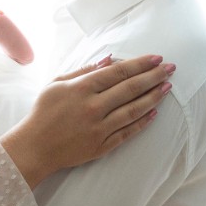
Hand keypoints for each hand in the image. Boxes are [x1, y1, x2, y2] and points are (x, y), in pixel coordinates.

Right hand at [0, 55, 173, 188]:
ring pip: (134, 110)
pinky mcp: (102, 145)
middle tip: (170, 69)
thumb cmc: (43, 112)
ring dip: (153, 97)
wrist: (35, 147)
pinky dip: (142, 122)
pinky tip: (154, 113)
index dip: (140, 64)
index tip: (156, 58)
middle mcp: (93, 107)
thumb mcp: (56, 84)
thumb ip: (83, 71)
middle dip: (153, 76)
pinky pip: (128, 132)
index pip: (118, 72)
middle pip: (130, 88)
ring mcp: (99, 128)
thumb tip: (108, 60)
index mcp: (82, 88)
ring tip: (167, 88)